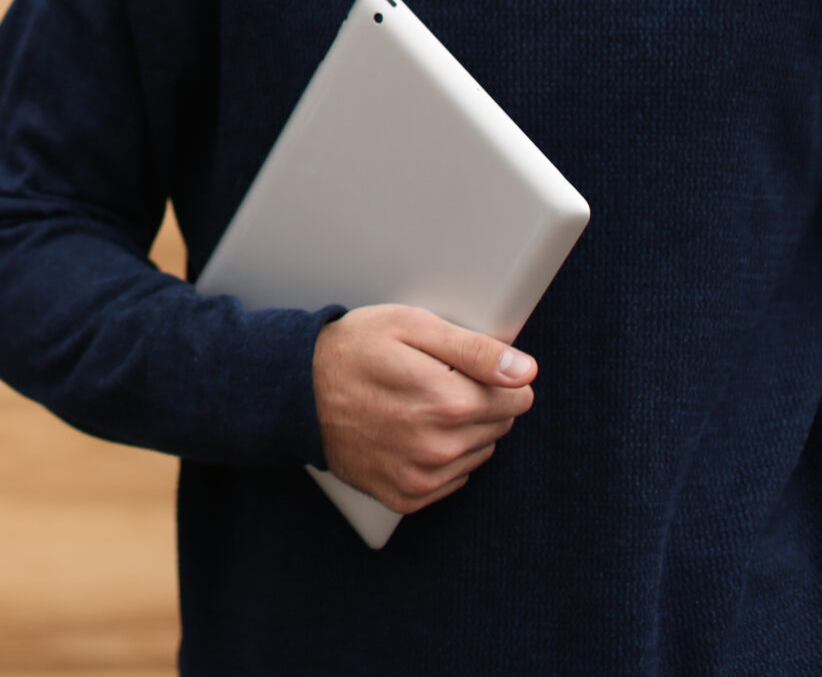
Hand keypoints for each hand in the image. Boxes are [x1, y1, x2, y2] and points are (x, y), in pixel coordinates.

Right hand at [312, 305, 536, 514]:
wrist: (296, 392)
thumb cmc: (354, 349)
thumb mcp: (412, 326)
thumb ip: (475, 349)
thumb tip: (525, 371)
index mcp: (447, 400)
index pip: (518, 396)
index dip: (498, 376)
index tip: (466, 366)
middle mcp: (439, 447)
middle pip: (501, 425)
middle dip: (480, 401)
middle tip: (436, 380)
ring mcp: (421, 477)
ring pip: (480, 453)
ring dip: (462, 430)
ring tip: (419, 404)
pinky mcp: (406, 497)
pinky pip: (453, 479)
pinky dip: (440, 456)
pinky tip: (410, 431)